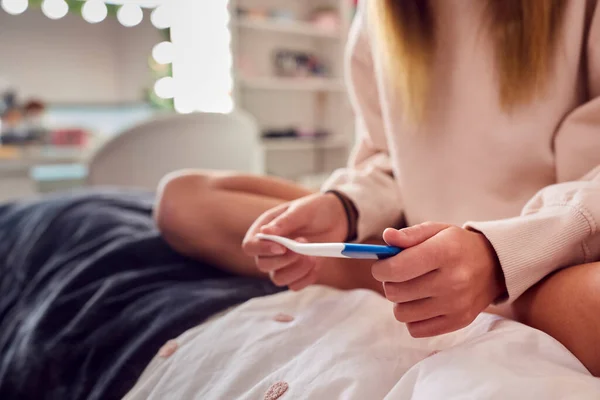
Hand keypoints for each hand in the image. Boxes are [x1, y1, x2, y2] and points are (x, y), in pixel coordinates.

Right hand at [242, 193, 347, 290]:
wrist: (336, 218)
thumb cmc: (315, 209)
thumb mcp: (302, 210)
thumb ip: (284, 221)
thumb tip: (264, 231)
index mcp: (265, 230)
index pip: (250, 246)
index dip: (262, 250)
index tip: (282, 247)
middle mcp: (269, 249)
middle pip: (263, 265)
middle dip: (285, 260)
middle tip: (304, 245)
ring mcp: (283, 263)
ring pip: (278, 279)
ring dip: (297, 270)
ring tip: (313, 255)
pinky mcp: (297, 272)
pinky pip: (295, 285)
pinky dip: (307, 277)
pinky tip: (317, 262)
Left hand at [372, 222, 506, 337]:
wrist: (495, 266)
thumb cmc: (457, 246)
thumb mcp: (437, 231)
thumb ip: (409, 235)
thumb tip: (386, 237)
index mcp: (445, 252)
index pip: (397, 269)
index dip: (380, 269)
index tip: (381, 266)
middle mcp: (452, 281)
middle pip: (395, 292)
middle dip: (389, 283)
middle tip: (398, 276)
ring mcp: (456, 305)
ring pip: (401, 314)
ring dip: (400, 302)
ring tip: (411, 289)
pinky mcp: (458, 322)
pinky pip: (416, 330)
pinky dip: (413, 318)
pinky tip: (422, 303)